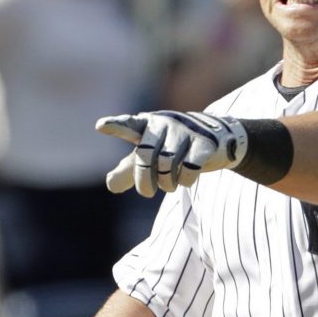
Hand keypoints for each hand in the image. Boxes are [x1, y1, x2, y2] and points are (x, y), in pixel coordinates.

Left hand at [96, 110, 247, 195]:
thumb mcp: (150, 157)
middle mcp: (165, 123)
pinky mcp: (205, 143)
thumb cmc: (175, 148)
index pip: (128, 126)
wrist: (217, 139)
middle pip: (145, 156)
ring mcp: (186, 131)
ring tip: (170, 185)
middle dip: (144, 181)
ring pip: (167, 165)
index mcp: (147, 124)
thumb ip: (129, 170)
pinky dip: (185, 181)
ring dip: (167, 183)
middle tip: (147, 193)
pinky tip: (186, 179)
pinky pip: (189, 169)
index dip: (115, 126)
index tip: (100, 127)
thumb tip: (111, 185)